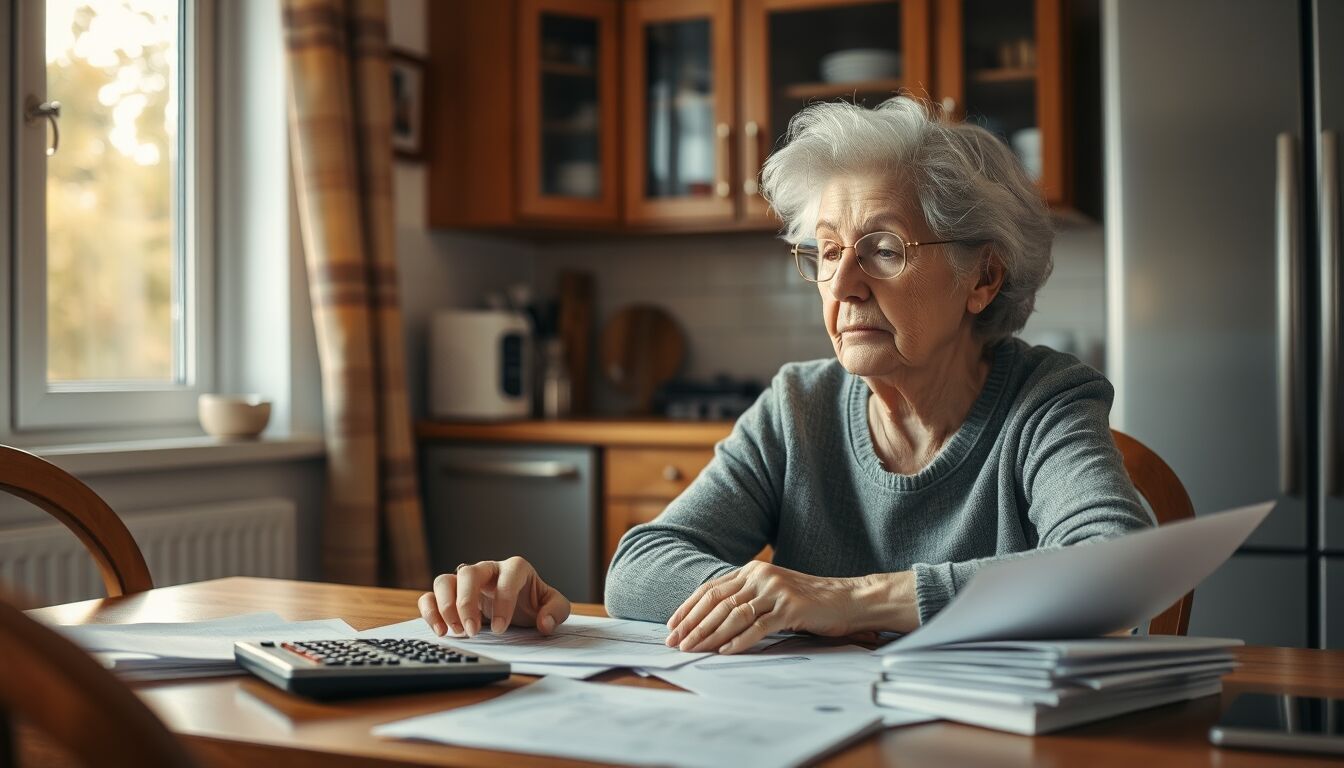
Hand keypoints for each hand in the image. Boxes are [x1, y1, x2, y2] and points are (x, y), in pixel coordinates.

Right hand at [418, 556, 570, 637]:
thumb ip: (556, 611)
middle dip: (467, 603)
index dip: (503, 601)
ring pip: (444, 581)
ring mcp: (466, 582)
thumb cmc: (534, 603)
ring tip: (456, 632)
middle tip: (472, 631)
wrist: (520, 608)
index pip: (507, 577)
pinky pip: (430, 595)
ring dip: (445, 606)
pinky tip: (440, 630)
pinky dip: (430, 611)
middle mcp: (487, 570)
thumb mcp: (554, 606)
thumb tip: (544, 623)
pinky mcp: (451, 595)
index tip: (501, 628)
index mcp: (515, 569)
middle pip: (468, 573)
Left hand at [664, 561, 875, 654]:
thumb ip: (747, 599)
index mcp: (752, 570)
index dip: (689, 607)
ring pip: (734, 614)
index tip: (672, 626)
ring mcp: (776, 590)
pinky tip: (725, 651)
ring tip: (694, 649)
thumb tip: (712, 621)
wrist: (847, 600)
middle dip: (693, 624)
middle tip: (676, 643)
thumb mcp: (772, 593)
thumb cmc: (808, 602)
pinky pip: (759, 626)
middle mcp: (760, 576)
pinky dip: (740, 640)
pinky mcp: (791, 608)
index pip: (712, 589)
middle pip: (718, 602)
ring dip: (710, 634)